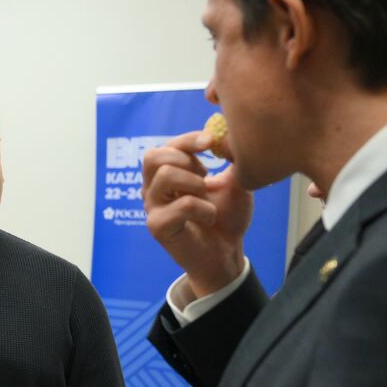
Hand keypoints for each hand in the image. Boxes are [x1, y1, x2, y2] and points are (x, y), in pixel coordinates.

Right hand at [142, 130, 252, 298]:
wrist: (227, 252)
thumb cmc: (226, 216)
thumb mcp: (233, 181)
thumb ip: (230, 158)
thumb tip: (227, 135)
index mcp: (166, 174)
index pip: (165, 147)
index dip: (187, 140)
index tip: (212, 141)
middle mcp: (152, 189)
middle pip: (154, 157)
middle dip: (186, 160)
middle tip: (206, 176)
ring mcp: (152, 208)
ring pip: (166, 176)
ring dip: (196, 183)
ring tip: (207, 197)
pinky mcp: (157, 226)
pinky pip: (181, 205)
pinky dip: (204, 209)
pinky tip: (210, 218)